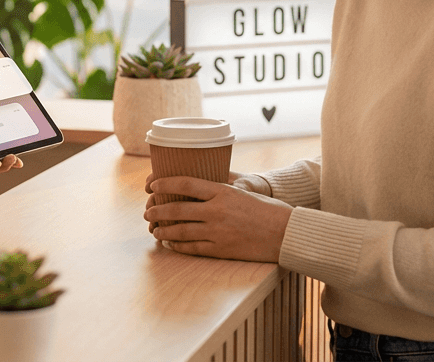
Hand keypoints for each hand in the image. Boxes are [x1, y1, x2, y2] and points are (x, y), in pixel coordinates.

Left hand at [143, 175, 292, 261]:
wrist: (285, 233)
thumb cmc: (266, 209)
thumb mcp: (241, 191)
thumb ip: (219, 191)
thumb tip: (195, 189)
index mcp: (222, 191)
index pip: (185, 184)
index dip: (164, 184)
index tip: (152, 185)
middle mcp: (216, 210)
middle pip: (177, 209)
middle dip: (158, 210)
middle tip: (148, 212)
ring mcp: (217, 232)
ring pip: (181, 231)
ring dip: (164, 230)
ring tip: (155, 230)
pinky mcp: (221, 249)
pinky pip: (192, 248)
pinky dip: (177, 246)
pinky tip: (170, 244)